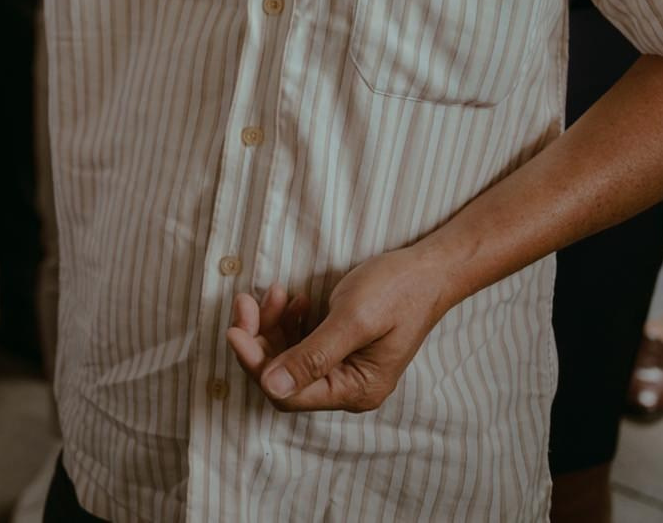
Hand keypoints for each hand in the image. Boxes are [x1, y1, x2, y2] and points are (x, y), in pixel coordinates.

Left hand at [226, 246, 450, 411]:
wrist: (428, 269)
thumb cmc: (398, 291)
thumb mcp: (353, 319)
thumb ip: (313, 355)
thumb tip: (271, 387)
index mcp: (355, 390)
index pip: (288, 392)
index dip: (256, 362)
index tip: (234, 328)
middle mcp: (348, 387)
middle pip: (283, 376)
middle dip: (260, 339)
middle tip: (246, 301)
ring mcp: (343, 368)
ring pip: (288, 357)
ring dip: (273, 325)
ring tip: (274, 292)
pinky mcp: (339, 348)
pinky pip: (301, 343)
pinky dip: (290, 321)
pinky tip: (294, 299)